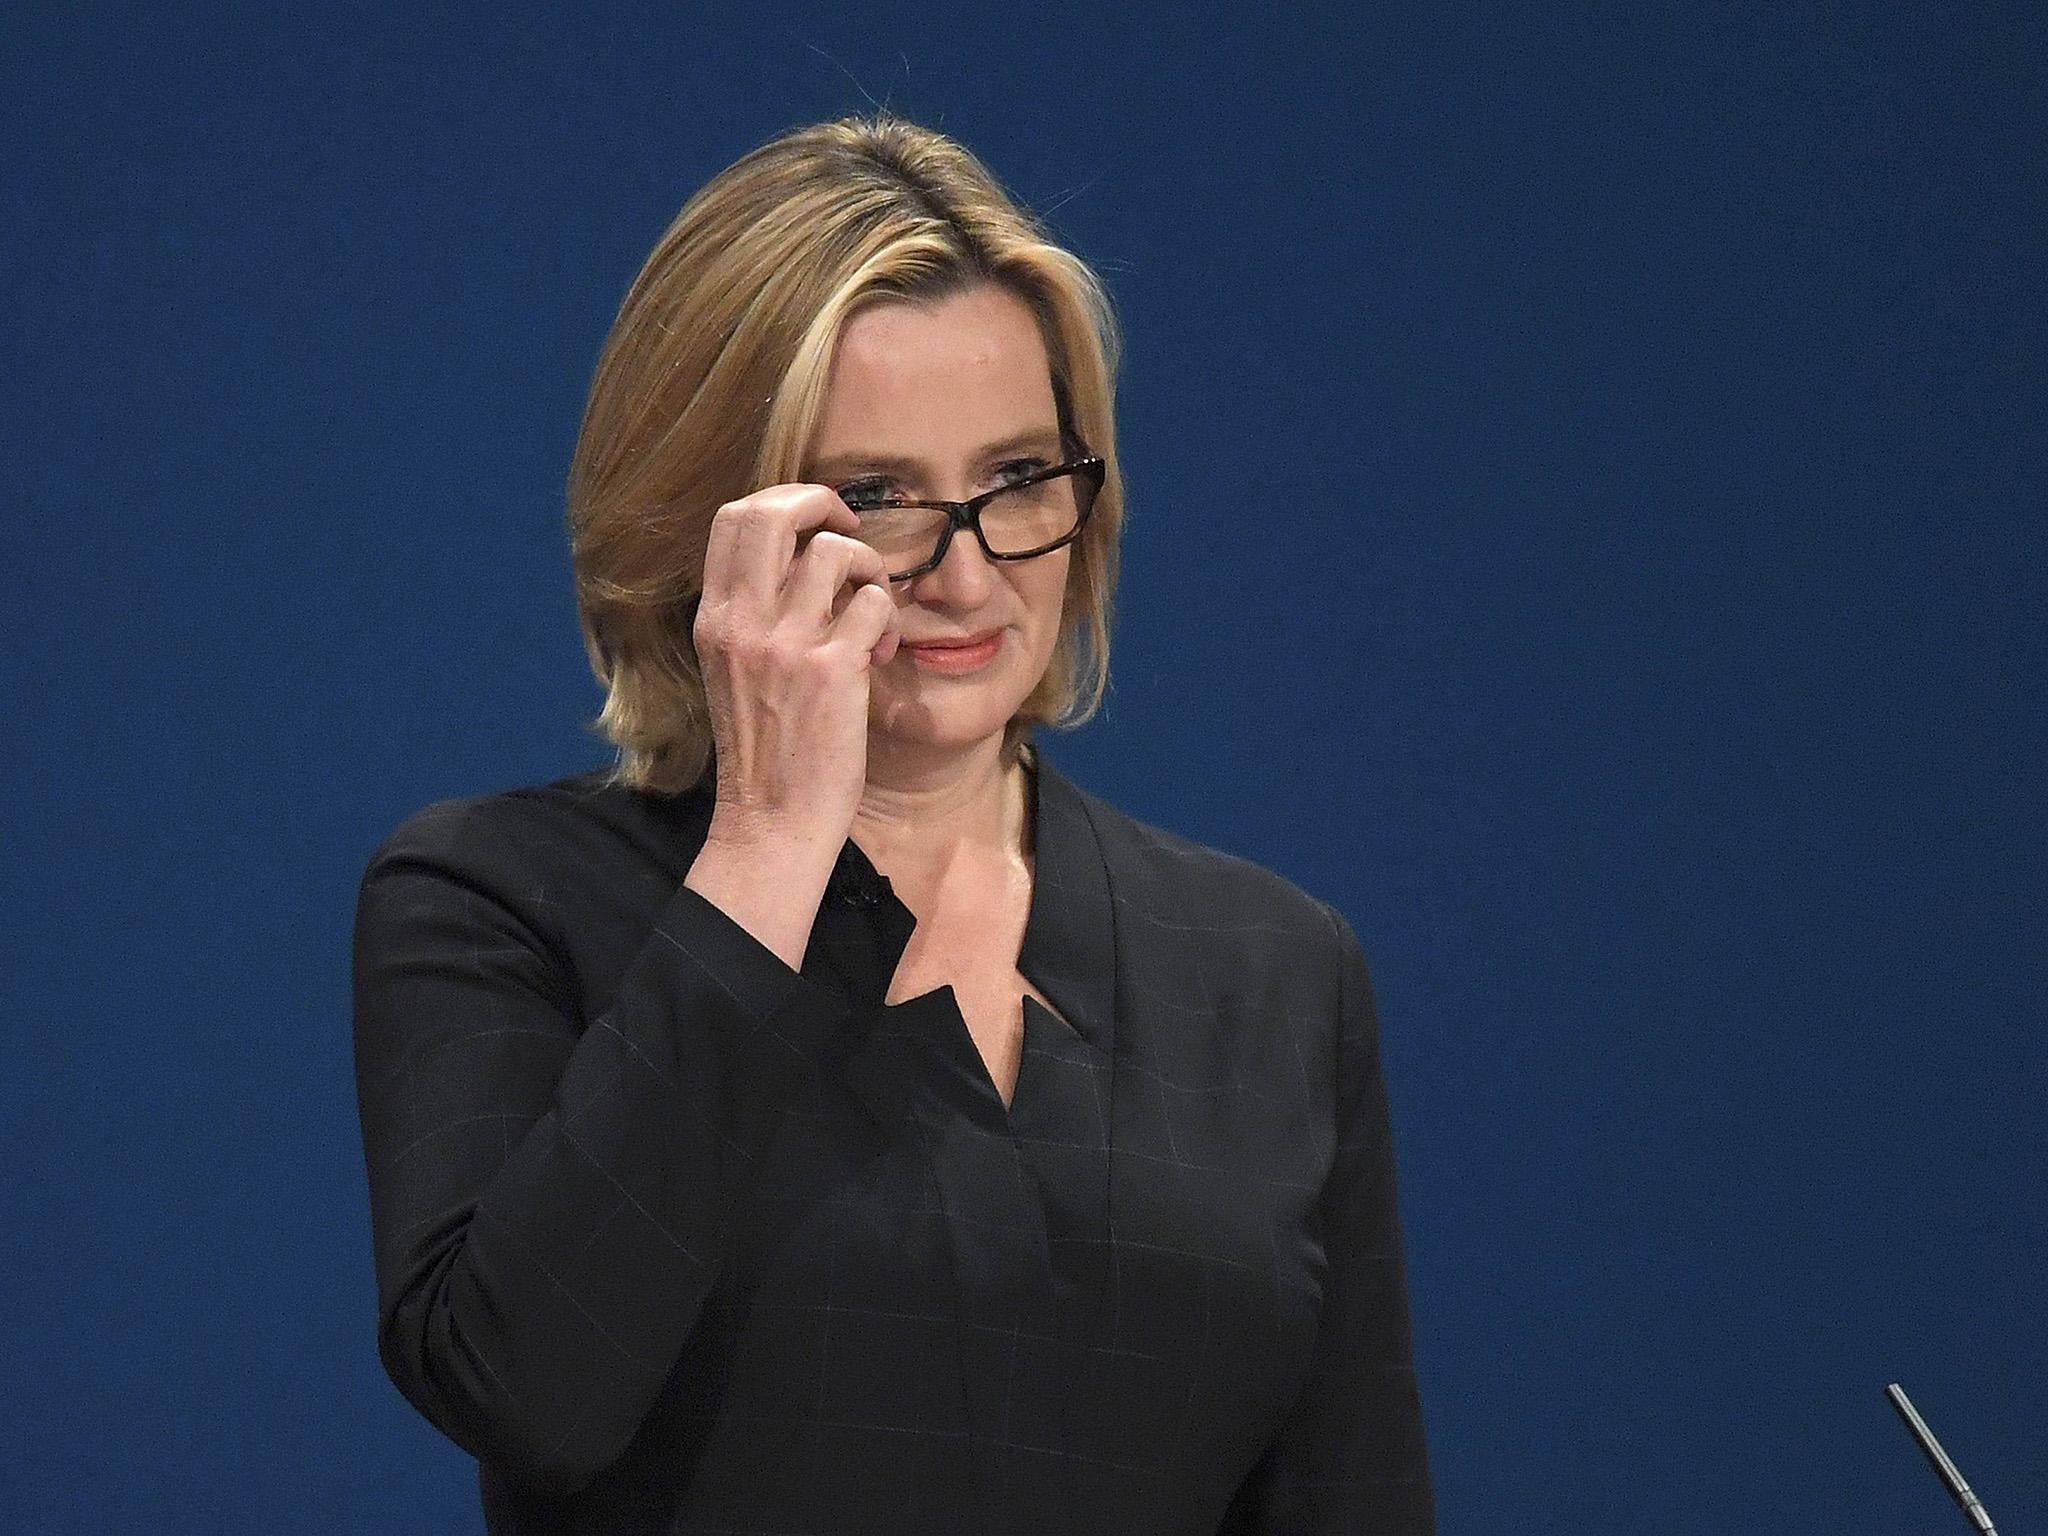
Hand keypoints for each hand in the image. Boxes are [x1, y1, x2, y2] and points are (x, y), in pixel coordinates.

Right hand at [691, 483, 900, 858]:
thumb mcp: (734, 670)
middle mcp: (742, 622)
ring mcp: (785, 644)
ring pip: (836, 550)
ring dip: (869, 570)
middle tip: (850, 533)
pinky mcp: (831, 670)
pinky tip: (878, 657)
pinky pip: (875, 603)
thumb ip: (754, 614)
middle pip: (773, 510)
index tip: (815, 526)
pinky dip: (887, 620)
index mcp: (714, 619)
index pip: (734, 518)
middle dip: (822, 503)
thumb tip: (799, 558)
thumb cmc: (764, 750)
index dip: (783, 501)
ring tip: (869, 614)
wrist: (773, 821)